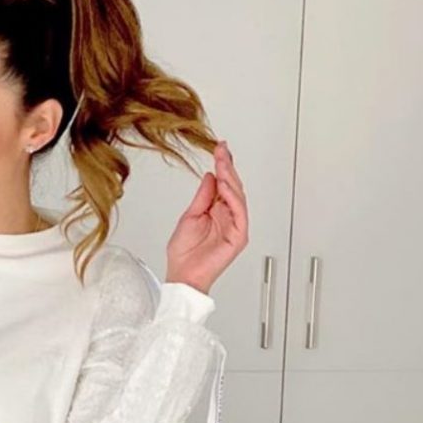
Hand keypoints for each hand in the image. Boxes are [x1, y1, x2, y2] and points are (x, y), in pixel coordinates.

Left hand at [165, 140, 248, 294]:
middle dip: (228, 167)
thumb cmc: (184, 252)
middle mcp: (228, 216)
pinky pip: (240, 214)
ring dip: (231, 179)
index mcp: (217, 210)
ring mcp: (235, 226)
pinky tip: (226, 186)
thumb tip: (210, 175)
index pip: (224, 184)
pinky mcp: (238, 236)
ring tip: (223, 164)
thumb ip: (203, 196)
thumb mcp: (190, 215)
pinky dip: (234, 198)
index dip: (223, 165)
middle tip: (222, 150)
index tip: (220, 148)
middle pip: (233, 187)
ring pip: (238, 197)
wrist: (182, 273)